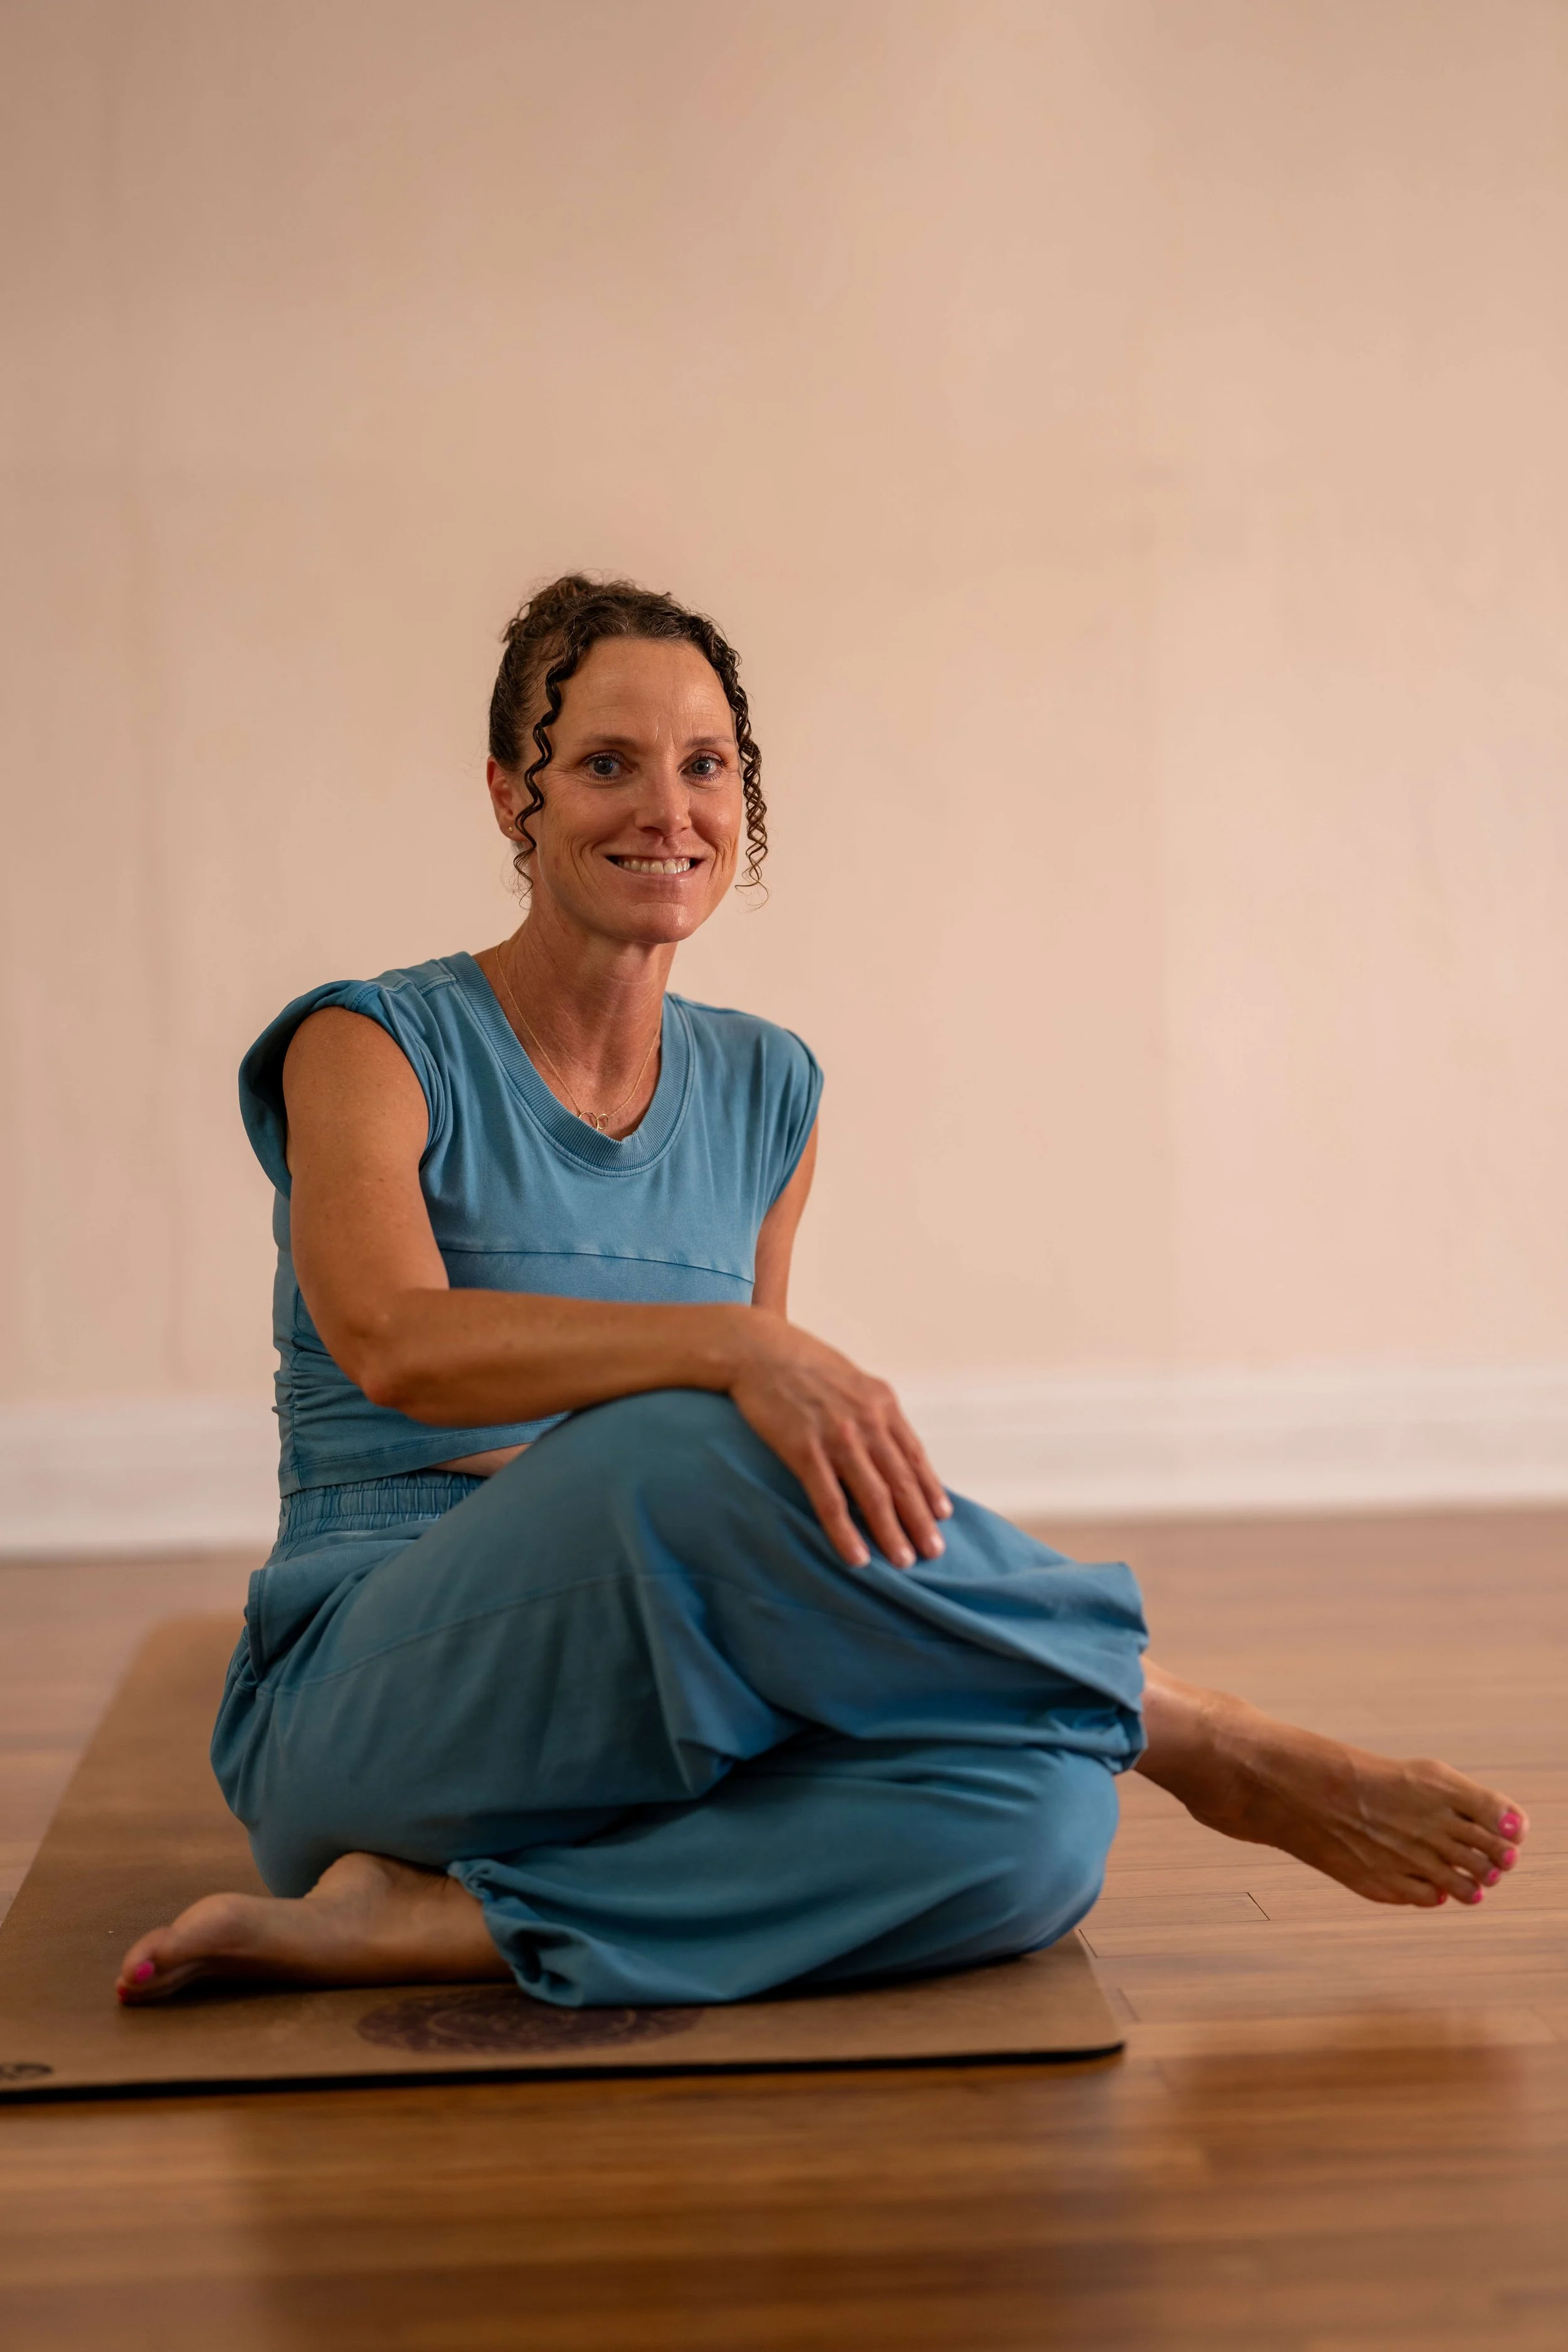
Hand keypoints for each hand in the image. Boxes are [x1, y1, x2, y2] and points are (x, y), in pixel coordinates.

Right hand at [726, 1311, 952, 1569]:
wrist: (756, 1349)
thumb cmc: (802, 1364)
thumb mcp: (851, 1379)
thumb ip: (872, 1410)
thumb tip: (889, 1442)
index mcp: (881, 1402)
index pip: (914, 1455)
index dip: (930, 1488)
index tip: (942, 1516)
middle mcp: (867, 1420)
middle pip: (901, 1480)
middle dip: (920, 1520)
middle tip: (934, 1553)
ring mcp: (837, 1436)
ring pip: (874, 1495)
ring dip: (892, 1533)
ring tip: (904, 1562)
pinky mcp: (803, 1449)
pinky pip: (830, 1500)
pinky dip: (846, 1532)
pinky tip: (856, 1557)